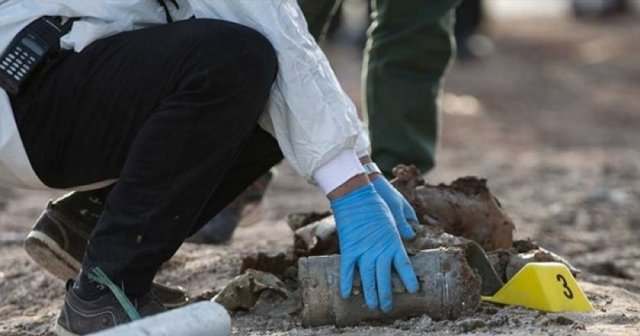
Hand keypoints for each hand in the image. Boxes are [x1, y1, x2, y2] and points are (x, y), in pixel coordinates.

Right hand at [330, 183, 418, 312]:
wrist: (356, 193)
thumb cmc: (379, 198)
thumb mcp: (397, 210)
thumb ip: (404, 224)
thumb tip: (413, 233)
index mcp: (394, 242)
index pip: (404, 266)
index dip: (408, 279)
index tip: (412, 291)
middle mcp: (380, 250)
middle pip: (385, 278)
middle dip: (387, 295)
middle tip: (387, 308)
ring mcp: (364, 251)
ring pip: (368, 279)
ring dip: (370, 294)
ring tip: (372, 307)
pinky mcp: (349, 248)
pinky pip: (347, 270)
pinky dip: (346, 283)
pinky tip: (347, 295)